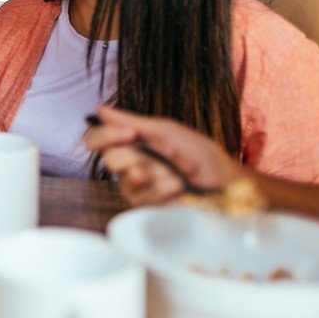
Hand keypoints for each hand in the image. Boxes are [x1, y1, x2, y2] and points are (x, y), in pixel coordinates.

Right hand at [83, 105, 241, 205]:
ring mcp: (135, 188)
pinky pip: (144, 196)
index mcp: (128, 144)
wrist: (224, 180)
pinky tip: (180, 185)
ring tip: (179, 171)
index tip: (130, 133)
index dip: (105, 135)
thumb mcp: (166, 131)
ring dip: (159, 171)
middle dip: (140, 154)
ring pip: (128, 178)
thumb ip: (132, 121)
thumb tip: (101, 109)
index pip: (95, 139)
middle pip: (110, 159)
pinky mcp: (146, 208)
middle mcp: (127, 166)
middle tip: (165, 152)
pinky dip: (165, 186)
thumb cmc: (198, 154)